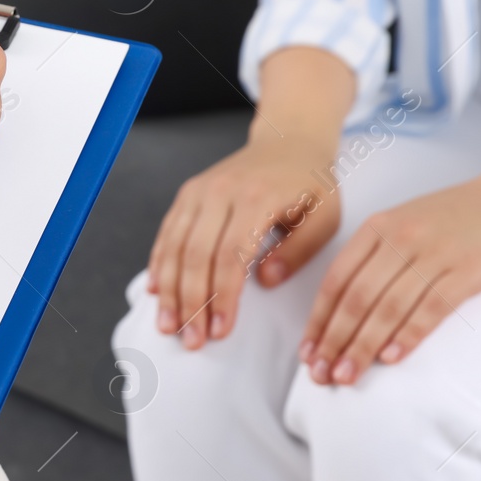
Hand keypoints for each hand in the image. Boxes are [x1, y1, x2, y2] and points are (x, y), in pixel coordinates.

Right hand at [149, 127, 341, 347]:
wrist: (289, 140)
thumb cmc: (311, 184)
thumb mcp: (325, 217)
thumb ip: (298, 251)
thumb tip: (264, 281)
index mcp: (256, 198)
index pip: (231, 256)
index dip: (222, 297)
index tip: (220, 331)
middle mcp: (220, 192)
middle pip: (195, 255)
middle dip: (191, 303)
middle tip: (191, 340)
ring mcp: (199, 191)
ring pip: (174, 246)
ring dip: (169, 290)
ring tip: (168, 325)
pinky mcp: (187, 193)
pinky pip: (167, 233)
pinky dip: (159, 264)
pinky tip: (156, 291)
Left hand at [299, 174, 480, 384]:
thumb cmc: (457, 219)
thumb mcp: (405, 224)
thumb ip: (374, 260)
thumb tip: (342, 314)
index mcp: (377, 228)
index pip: (336, 281)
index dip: (319, 321)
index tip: (308, 353)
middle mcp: (401, 237)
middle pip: (356, 298)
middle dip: (334, 341)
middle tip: (322, 375)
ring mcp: (435, 252)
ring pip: (388, 307)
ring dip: (363, 346)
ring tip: (348, 375)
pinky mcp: (469, 269)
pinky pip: (431, 308)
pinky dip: (408, 335)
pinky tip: (391, 358)